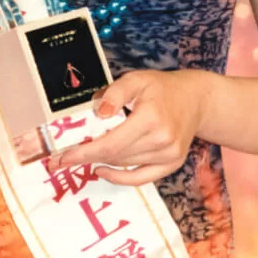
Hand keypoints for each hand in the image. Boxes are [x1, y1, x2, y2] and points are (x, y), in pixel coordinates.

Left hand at [45, 69, 210, 186]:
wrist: (195, 99)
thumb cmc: (161, 87)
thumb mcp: (136, 79)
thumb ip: (115, 92)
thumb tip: (100, 113)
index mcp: (150, 118)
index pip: (110, 143)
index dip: (83, 153)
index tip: (61, 158)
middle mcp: (162, 140)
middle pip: (115, 156)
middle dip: (86, 157)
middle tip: (63, 157)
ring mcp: (169, 155)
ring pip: (125, 164)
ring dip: (101, 161)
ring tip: (83, 155)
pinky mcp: (172, 164)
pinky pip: (141, 178)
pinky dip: (120, 177)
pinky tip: (102, 170)